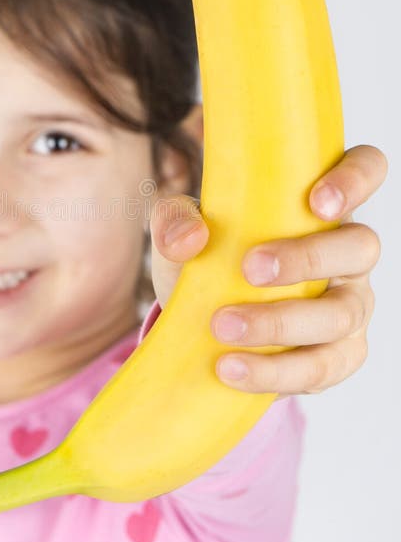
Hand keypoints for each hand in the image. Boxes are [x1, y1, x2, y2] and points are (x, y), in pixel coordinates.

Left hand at [148, 144, 387, 398]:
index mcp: (322, 205)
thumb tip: (191, 239)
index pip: (367, 169)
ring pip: (340, 315)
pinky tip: (230, 369)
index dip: (356, 179)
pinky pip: (320, 368)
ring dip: (279, 323)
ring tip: (222, 327)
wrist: (203, 321)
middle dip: (307, 259)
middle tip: (248, 268)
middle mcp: (348, 253)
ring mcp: (349, 306)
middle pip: (360, 247)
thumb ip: (175, 218)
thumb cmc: (211, 256)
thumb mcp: (182, 228)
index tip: (317, 201)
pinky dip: (273, 372)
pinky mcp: (337, 357)